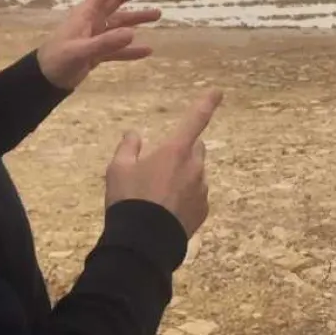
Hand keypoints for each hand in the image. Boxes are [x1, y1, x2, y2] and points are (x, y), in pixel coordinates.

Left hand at [37, 0, 160, 89]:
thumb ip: (105, 43)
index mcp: (86, 14)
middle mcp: (92, 21)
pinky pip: (118, 49)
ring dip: (137, 18)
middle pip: (116, 1)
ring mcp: (95, 37)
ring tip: (158, 15)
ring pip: (120, 24)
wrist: (44, 80)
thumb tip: (133, 33)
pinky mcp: (97, 52)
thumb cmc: (58, 60)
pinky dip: (131, 50)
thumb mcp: (80, 51)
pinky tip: (147, 50)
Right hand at [107, 90, 221, 236]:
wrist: (144, 243)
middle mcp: (194, 166)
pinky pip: (197, 196)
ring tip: (159, 194)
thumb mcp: (117, 170)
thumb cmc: (129, 200)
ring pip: (196, 173)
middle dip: (184, 150)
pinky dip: (186, 197)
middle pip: (196, 148)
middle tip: (161, 165)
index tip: (218, 91)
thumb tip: (134, 133)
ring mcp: (201, 189)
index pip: (195, 120)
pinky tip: (168, 210)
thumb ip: (128, 147)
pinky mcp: (203, 210)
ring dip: (184, 176)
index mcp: (175, 151)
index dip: (206, 103)